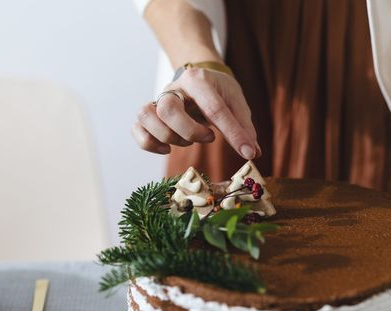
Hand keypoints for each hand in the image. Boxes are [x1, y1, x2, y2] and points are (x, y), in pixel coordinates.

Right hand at [132, 67, 259, 158]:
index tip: (247, 152)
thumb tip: (253, 153)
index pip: (214, 109)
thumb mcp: (237, 103)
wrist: (199, 77)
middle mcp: (175, 88)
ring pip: (147, 116)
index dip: (233, 134)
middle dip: (190, 132)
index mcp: (199, 80)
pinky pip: (137, 128)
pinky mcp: (150, 114)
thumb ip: (245, 127)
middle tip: (209, 137)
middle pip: (168, 109)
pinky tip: (167, 148)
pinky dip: (149, 143)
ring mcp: (158, 100)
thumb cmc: (219, 92)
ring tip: (187, 141)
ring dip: (169, 136)